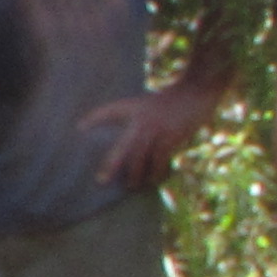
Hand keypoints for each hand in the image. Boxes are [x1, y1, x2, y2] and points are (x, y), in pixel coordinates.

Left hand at [80, 84, 211, 189]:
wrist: (197, 91)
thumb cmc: (174, 100)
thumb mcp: (151, 104)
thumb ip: (140, 120)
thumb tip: (133, 145)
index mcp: (135, 107)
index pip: (110, 110)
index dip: (94, 118)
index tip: (79, 128)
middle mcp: (142, 118)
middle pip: (123, 145)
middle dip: (111, 164)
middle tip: (101, 180)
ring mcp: (157, 128)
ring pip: (140, 156)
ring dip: (135, 173)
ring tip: (130, 186)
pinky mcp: (171, 136)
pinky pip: (160, 159)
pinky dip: (157, 171)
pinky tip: (153, 180)